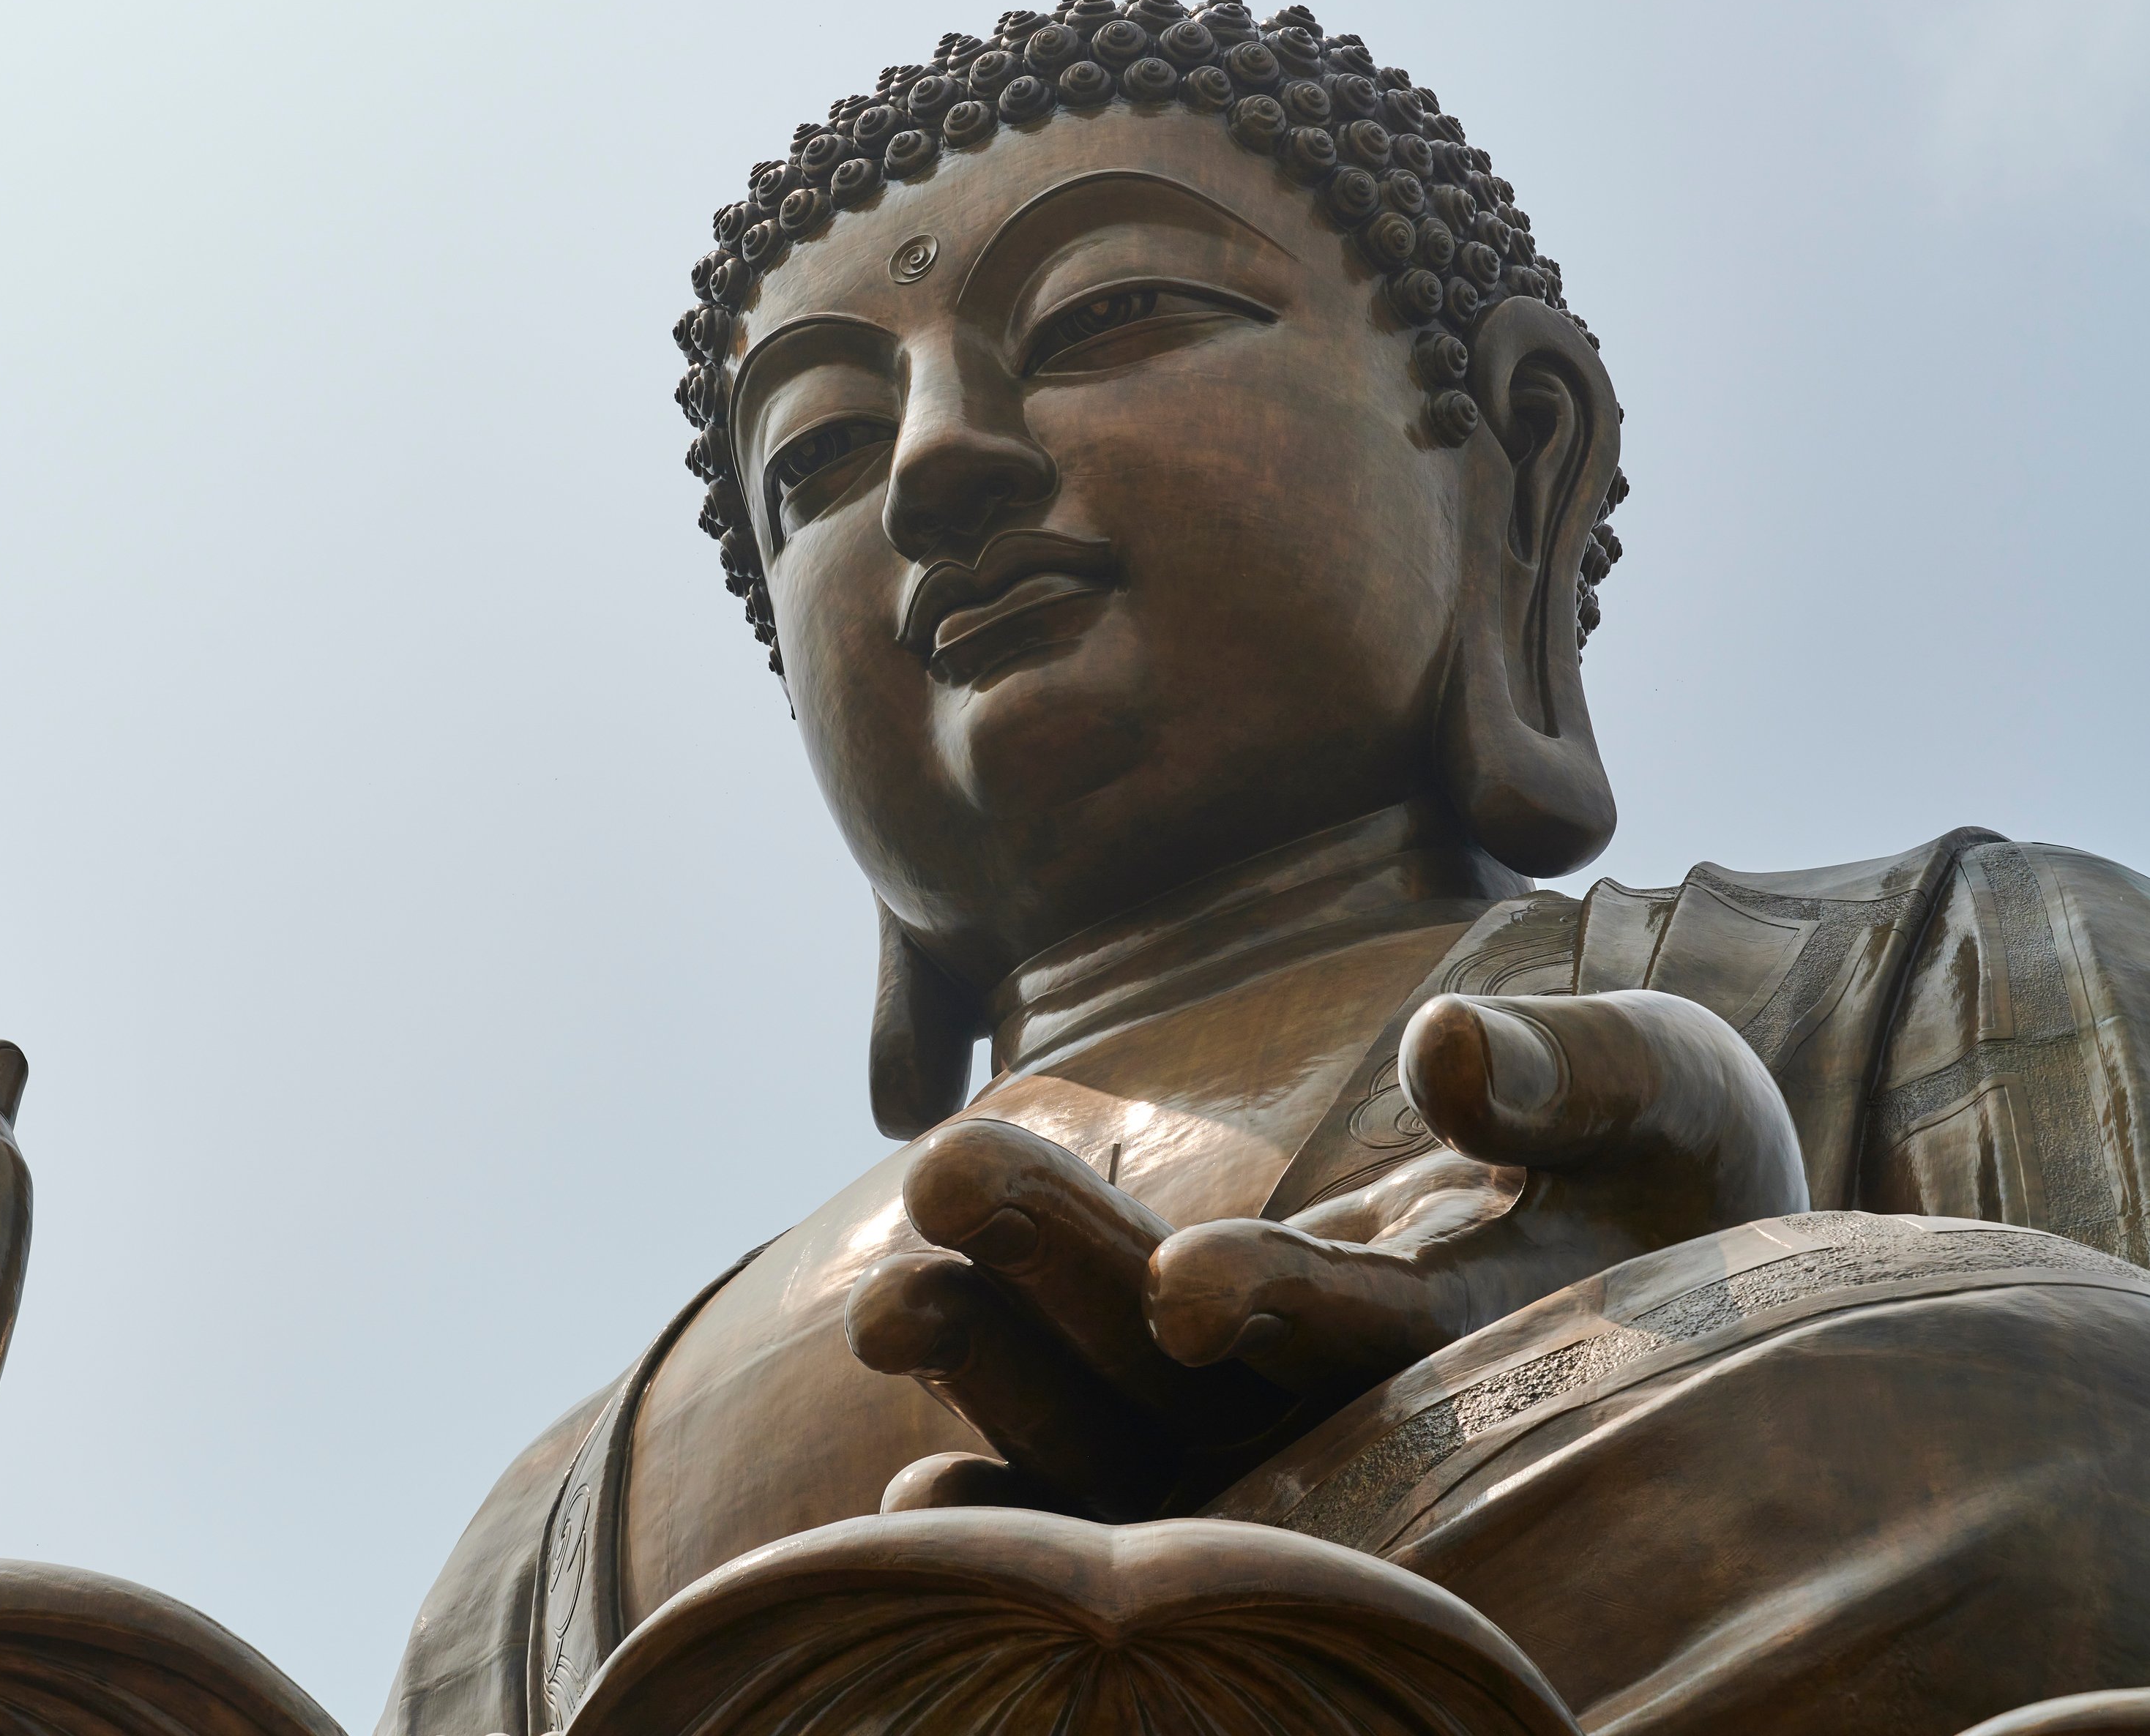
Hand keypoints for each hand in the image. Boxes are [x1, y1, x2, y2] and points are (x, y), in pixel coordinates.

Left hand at [845, 989, 1801, 1521]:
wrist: (1646, 1238)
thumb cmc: (1664, 1153)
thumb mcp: (1661, 1086)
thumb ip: (1569, 1073)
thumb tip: (1440, 1048)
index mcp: (1487, 1336)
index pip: (1368, 1334)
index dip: (1282, 1301)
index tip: (1187, 1279)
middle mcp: (1366, 1420)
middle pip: (1201, 1385)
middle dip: (1068, 1280)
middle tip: (947, 1173)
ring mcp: (1276, 1442)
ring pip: (1124, 1439)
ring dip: (1000, 1366)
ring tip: (884, 1303)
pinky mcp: (1208, 1434)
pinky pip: (1098, 1484)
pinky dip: (1008, 1486)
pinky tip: (899, 1499)